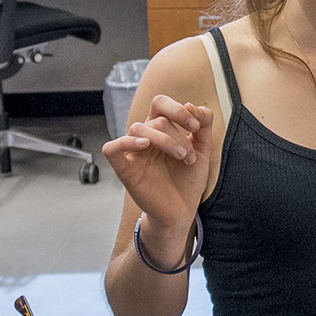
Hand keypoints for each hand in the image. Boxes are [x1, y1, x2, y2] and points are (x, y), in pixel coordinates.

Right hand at [102, 95, 211, 253]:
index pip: (160, 104)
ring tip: (182, 158)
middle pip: (156, 120)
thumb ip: (202, 126)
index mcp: (161, 129)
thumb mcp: (203, 150)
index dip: (178, 109)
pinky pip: (112, 149)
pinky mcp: (125, 170)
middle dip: (178, 135)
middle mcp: (145, 138)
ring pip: (138, 129)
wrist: (182, 211)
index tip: (196, 126)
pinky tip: (144, 146)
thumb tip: (194, 105)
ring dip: (165, 140)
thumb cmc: (188, 180)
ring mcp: (134, 153)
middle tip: (190, 155)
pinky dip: (125, 142)